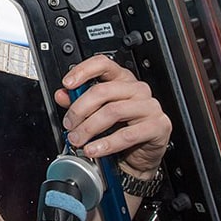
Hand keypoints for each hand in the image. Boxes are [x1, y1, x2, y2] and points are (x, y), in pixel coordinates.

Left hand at [52, 55, 170, 176]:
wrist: (139, 157)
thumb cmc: (120, 129)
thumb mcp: (96, 113)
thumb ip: (78, 102)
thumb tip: (61, 95)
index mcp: (122, 79)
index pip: (103, 64)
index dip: (83, 71)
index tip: (68, 84)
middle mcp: (137, 89)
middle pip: (103, 90)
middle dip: (80, 109)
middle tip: (69, 124)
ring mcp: (149, 106)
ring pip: (113, 111)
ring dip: (89, 128)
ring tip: (77, 139)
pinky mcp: (158, 126)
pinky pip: (128, 135)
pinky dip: (106, 144)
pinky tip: (94, 149)